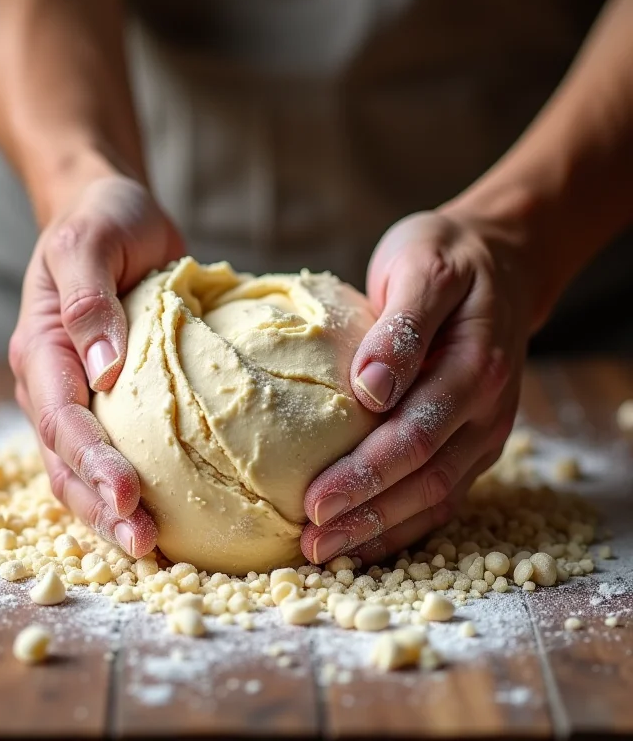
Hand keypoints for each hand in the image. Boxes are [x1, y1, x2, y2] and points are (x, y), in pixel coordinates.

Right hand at [9, 163, 183, 557]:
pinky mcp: (112, 398)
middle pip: (67, 458)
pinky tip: (159, 514)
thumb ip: (91, 301)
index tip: (130, 496)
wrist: (111, 214)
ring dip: (110, 510)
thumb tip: (106, 372)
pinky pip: (114, 449)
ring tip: (148, 548)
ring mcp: (79, 394)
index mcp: (42, 347)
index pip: (62, 418)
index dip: (92, 461)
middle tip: (143, 544)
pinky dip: (127, 486)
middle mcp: (52, 381)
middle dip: (101, 504)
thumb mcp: (92, 244)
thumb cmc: (104, 222)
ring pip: (81, 467)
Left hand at [301, 209, 534, 565]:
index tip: (312, 503)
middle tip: (311, 548)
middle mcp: (487, 408)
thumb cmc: (446, 257)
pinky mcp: (473, 438)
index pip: (415, 435)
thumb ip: (402, 326)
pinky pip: (443, 491)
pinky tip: (367, 538)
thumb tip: (369, 389)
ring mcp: (484, 429)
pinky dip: (406, 522)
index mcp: (476, 367)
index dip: (364, 475)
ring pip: (437, 497)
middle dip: (366, 517)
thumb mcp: (422, 268)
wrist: (499, 260)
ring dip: (383, 531)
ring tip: (329, 554)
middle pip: (427, 479)